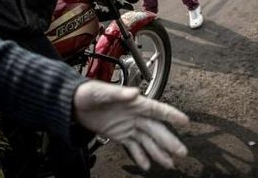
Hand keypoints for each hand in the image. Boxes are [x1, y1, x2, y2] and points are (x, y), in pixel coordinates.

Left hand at [73, 81, 188, 170]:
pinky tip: (147, 165)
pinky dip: (140, 156)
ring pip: (148, 141)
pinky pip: (133, 147)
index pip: (157, 110)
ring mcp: (128, 126)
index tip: (185, 121)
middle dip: (169, 141)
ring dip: (158, 152)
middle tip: (182, 152)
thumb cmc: (88, 93)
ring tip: (169, 164)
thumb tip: (135, 93)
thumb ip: (120, 93)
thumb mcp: (102, 91)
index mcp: (135, 103)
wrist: (73, 103)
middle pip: (156, 130)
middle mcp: (135, 115)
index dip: (171, 115)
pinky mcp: (119, 134)